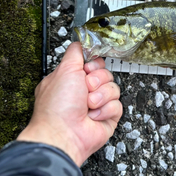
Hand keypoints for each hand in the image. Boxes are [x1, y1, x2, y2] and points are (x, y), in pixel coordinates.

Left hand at [17, 42, 121, 165]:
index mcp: (72, 79)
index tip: (86, 70)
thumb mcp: (64, 69)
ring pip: (114, 89)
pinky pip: (118, 105)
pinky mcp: (108, 117)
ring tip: (88, 106)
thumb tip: (81, 41)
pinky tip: (93, 116)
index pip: (94, 63)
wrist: (64, 133)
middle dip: (96, 81)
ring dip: (100, 96)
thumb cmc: (57, 106)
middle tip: (85, 89)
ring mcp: (97, 105)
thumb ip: (75, 52)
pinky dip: (105, 110)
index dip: (93, 65)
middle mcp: (84, 92)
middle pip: (106, 74)